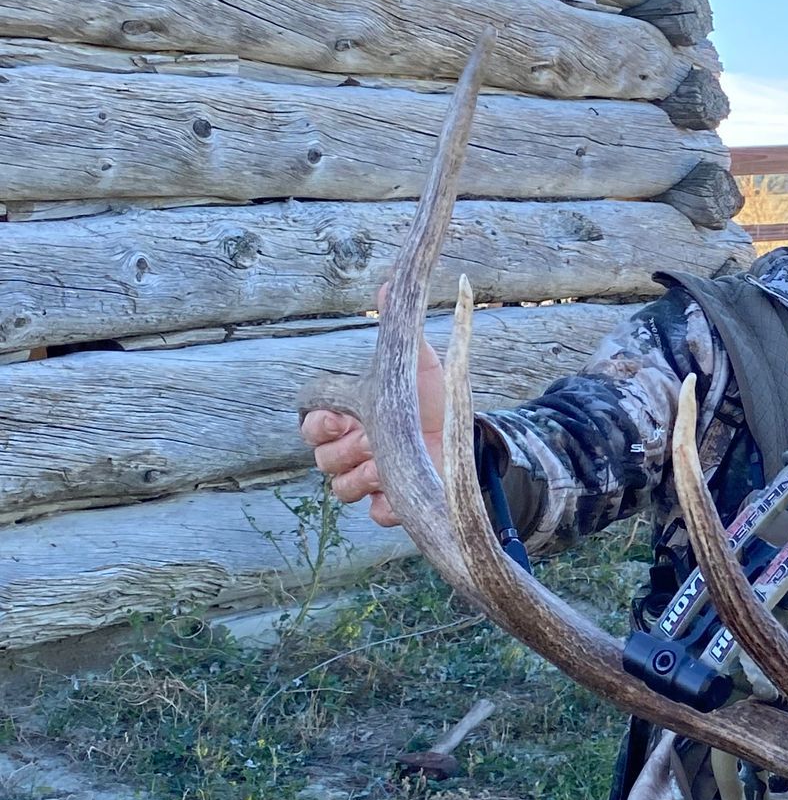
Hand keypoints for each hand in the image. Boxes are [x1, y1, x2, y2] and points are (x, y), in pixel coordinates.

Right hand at [298, 285, 446, 527]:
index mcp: (348, 415)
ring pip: (340, 489)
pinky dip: (383, 505)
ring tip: (384, 463)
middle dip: (341, 449)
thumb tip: (389, 284)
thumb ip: (399, 329)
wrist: (466, 438)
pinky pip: (373, 515)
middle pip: (319, 458)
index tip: (339, 416)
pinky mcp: (391, 507)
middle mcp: (350, 450)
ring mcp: (368, 480)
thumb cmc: (431, 400)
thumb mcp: (417, 363)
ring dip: (360, 476)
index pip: (309, 419)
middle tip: (369, 439)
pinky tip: (398, 490)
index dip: (316, 420)